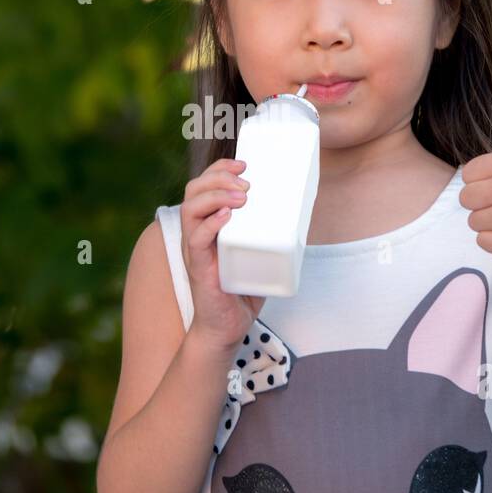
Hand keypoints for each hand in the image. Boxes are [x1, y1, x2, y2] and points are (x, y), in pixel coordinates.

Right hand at [179, 158, 265, 349]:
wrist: (226, 328)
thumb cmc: (241, 291)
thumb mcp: (257, 255)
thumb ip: (269, 235)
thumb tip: (300, 217)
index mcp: (208, 224)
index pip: (204, 185)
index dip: (220, 168)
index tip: (244, 164)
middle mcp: (196, 231)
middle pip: (195, 189)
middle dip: (219, 177)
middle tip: (247, 183)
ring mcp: (195, 248)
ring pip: (191, 208)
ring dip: (216, 195)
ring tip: (242, 198)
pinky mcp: (198, 266)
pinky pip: (196, 238)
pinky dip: (211, 223)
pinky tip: (227, 217)